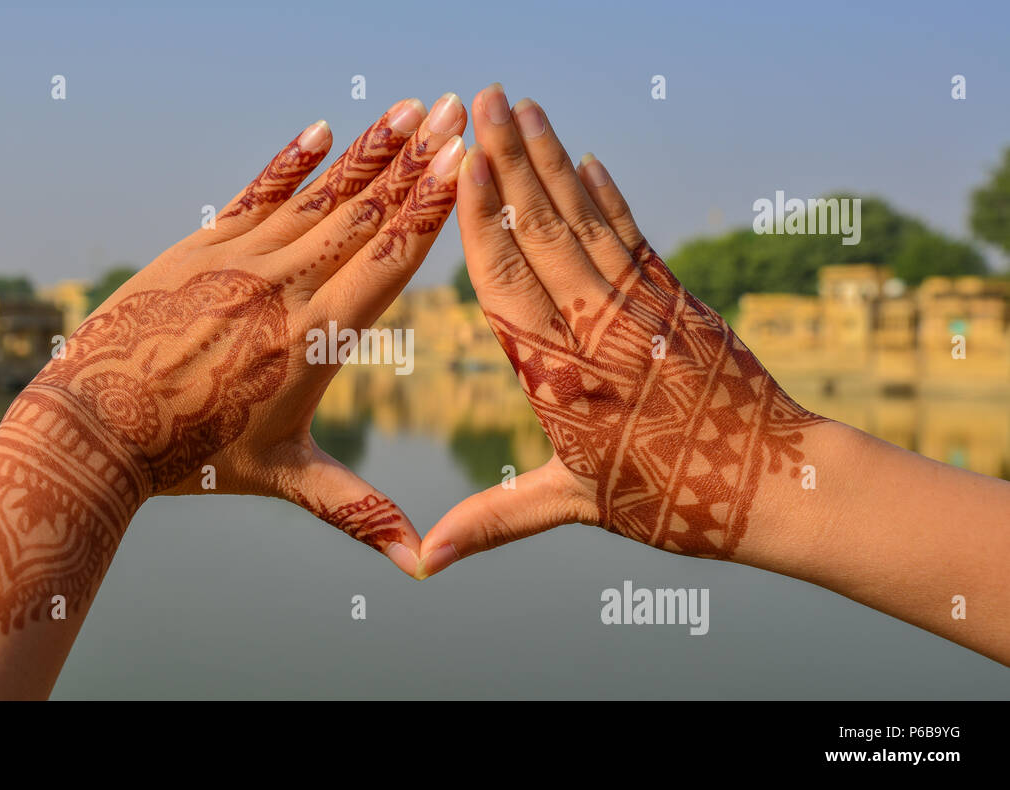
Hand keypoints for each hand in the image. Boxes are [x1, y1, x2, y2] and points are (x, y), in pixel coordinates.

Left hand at [21, 95, 466, 579]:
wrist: (95, 427)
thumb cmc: (194, 459)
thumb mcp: (285, 477)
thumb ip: (359, 511)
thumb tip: (418, 567)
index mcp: (313, 341)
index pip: (386, 261)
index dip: (429, 209)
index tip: (463, 164)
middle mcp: (281, 291)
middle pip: (362, 214)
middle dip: (415, 160)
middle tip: (456, 111)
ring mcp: (237, 263)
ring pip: (316, 198)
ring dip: (366, 152)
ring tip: (407, 107)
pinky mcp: (197, 248)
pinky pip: (255, 195)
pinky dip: (290, 163)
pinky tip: (322, 133)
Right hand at [418, 85, 823, 576]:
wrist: (779, 483)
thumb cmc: (671, 500)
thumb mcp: (574, 504)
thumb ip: (497, 519)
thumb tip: (425, 562)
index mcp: (560, 370)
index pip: (505, 278)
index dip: (480, 218)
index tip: (462, 163)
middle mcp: (596, 325)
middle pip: (541, 228)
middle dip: (509, 159)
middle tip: (483, 100)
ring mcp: (640, 305)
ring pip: (584, 219)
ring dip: (553, 160)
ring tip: (524, 108)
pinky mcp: (676, 300)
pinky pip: (632, 237)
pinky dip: (608, 197)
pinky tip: (590, 162)